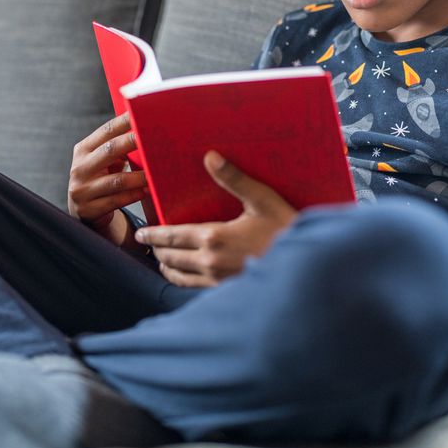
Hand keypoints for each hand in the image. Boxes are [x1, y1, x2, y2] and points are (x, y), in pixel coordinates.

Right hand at [67, 112, 147, 245]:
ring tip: (155, 174)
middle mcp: (79, 167)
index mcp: (83, 150)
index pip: (106, 131)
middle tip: (152, 139)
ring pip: (116, 181)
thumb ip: (117, 147)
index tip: (141, 113)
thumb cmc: (99, 178)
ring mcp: (82, 189)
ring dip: (139, 177)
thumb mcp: (102, 160)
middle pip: (110, 150)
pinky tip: (146, 191)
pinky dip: (133, 195)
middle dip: (132, 142)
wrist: (82, 210)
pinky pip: (116, 201)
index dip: (124, 122)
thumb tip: (146, 132)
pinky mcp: (89, 209)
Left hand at [134, 151, 298, 286]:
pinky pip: (194, 287)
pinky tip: (185, 275)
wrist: (307, 267)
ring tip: (162, 259)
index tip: (140, 233)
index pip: (171, 236)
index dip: (152, 234)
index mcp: (214, 237)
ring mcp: (217, 280)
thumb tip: (210, 157)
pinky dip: (182, 280)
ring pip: (179, 275)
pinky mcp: (226, 290)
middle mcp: (210, 262)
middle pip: (170, 257)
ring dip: (167, 266)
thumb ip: (234, 179)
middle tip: (148, 243)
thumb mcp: (262, 200)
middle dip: (157, 249)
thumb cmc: (286, 228)